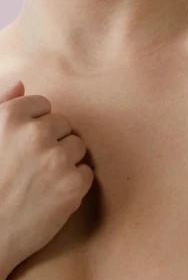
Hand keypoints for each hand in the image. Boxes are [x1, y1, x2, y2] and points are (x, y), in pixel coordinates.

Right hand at [0, 80, 94, 272]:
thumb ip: (2, 105)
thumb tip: (21, 83)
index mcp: (10, 117)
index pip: (44, 106)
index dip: (35, 127)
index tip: (24, 148)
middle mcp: (36, 134)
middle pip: (64, 125)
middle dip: (53, 143)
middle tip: (32, 168)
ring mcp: (57, 160)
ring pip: (78, 148)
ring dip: (66, 162)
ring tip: (41, 182)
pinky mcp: (73, 186)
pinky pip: (87, 173)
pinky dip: (75, 185)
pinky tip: (52, 196)